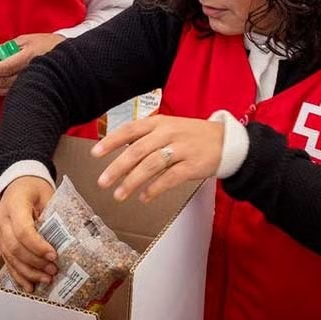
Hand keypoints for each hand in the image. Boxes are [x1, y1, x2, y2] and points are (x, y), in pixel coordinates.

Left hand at [0, 33, 63, 96]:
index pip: (7, 66)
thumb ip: (3, 47)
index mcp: (30, 58)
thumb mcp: (25, 40)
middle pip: (5, 80)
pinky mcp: (33, 89)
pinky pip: (13, 92)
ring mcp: (33, 83)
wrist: (68, 59)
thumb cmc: (45, 45)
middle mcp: (31, 73)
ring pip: (7, 89)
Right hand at [0, 176, 56, 291]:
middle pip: (15, 247)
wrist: (17, 182)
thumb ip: (54, 214)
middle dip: (35, 262)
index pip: (23, 230)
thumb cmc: (34, 188)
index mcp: (14, 204)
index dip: (38, 246)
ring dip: (28, 272)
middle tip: (53, 271)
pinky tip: (29, 286)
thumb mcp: (47, 194)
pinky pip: (7, 261)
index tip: (54, 255)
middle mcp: (2, 219)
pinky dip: (18, 275)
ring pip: (9, 257)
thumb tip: (69, 239)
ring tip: (46, 279)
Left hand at [93, 114, 223, 202]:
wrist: (224, 141)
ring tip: (119, 195)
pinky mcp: (192, 165)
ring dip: (132, 182)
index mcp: (159, 123)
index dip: (111, 142)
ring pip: (151, 165)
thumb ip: (145, 138)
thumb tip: (119, 154)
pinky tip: (144, 197)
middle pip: (137, 151)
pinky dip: (154, 189)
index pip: (130, 130)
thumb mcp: (168, 128)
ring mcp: (181, 149)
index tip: (95, 154)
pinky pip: (169, 178)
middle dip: (117, 168)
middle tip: (103, 182)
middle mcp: (168, 134)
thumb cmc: (190, 136)